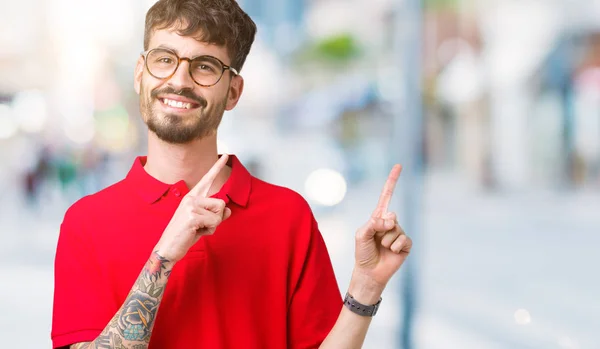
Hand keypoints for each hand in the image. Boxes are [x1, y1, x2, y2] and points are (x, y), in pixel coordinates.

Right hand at [155, 155, 231, 261]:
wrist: (168, 248)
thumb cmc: (185, 235)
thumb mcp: (203, 223)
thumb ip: (216, 215)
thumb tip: (228, 210)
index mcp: (192, 197)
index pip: (207, 179)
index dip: (217, 167)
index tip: (227, 155)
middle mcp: (191, 198)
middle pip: (221, 203)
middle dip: (217, 219)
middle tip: (202, 226)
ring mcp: (190, 206)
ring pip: (219, 214)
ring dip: (213, 226)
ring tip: (197, 229)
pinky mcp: (192, 216)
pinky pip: (214, 222)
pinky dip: (209, 231)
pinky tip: (195, 233)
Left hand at [351, 165, 411, 299]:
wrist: (370, 272)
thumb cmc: (363, 253)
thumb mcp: (362, 235)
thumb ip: (373, 224)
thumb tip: (389, 218)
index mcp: (378, 217)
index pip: (386, 196)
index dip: (392, 181)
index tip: (398, 165)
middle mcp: (389, 223)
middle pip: (392, 215)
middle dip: (383, 227)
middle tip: (377, 239)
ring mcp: (398, 233)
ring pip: (396, 229)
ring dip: (387, 240)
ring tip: (382, 248)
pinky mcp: (406, 244)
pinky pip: (404, 239)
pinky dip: (396, 246)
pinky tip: (391, 252)